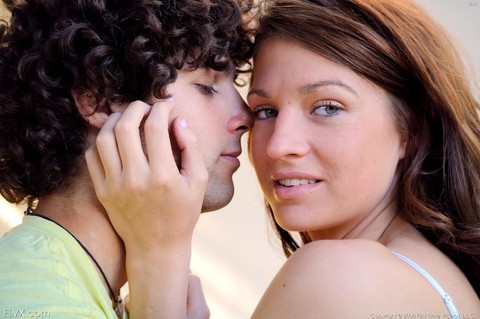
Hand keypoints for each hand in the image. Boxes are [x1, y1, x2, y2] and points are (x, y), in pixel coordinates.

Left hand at [86, 99, 207, 317]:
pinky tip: (114, 137)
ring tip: (127, 117)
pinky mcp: (102, 191)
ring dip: (115, 120)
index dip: (161, 108)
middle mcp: (135, 179)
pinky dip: (100, 140)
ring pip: (104, 138)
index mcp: (163, 176)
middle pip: (126, 126)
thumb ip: (192, 148)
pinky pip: (92, 156)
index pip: (155, 127)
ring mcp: (114, 185)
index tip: (166, 105)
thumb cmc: (182, 213)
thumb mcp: (199, 182)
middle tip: (146, 107)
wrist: (156, 246)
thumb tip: (178, 120)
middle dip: (136, 107)